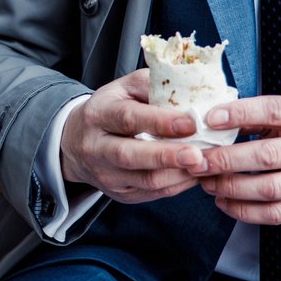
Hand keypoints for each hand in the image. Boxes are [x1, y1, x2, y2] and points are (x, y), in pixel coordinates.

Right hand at [59, 69, 212, 203]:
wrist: (75, 142)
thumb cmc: (111, 109)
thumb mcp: (125, 88)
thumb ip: (153, 86)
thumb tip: (192, 90)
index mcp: (98, 114)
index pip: (127, 118)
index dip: (159, 122)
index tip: (190, 123)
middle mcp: (96, 147)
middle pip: (131, 155)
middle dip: (167, 156)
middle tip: (197, 155)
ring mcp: (106, 174)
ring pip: (145, 180)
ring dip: (179, 174)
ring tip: (205, 164)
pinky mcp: (119, 193)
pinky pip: (153, 193)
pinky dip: (178, 184)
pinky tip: (195, 173)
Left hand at [194, 94, 280, 225]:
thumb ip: (265, 116)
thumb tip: (217, 117)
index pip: (274, 111)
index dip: (240, 114)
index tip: (209, 118)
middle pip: (266, 157)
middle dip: (224, 160)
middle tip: (196, 160)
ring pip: (268, 190)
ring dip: (230, 188)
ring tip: (205, 182)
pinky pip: (276, 215)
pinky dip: (244, 211)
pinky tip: (223, 202)